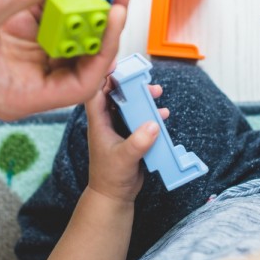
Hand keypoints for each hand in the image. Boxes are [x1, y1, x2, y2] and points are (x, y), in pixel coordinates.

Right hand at [0, 0, 131, 119]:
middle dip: (100, 25)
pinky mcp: (8, 31)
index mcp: (17, 94)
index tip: (114, 17)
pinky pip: (43, 14)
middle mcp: (22, 78)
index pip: (79, 84)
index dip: (102, 51)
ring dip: (81, 6)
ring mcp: (16, 54)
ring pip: (63, 33)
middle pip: (77, 57)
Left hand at [84, 78, 166, 202]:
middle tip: (146, 81)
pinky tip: (162, 114)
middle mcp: (108, 121)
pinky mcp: (130, 135)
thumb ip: (138, 143)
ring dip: (143, 98)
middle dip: (130, 84)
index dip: (104, 77)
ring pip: (130, 105)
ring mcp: (119, 127)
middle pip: (116, 94)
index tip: (118, 65)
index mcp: (99, 122)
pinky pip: (141, 118)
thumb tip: (152, 125)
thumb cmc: (110, 177)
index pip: (97, 93)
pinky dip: (151, 114)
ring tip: (157, 93)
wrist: (115, 194)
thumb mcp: (124, 158)